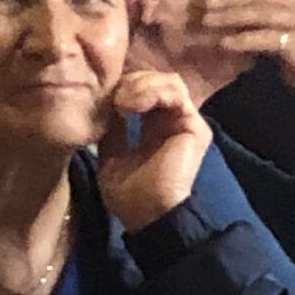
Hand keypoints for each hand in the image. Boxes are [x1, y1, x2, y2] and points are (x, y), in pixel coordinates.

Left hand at [96, 69, 212, 233]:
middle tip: (111, 98)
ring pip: (166, 80)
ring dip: (140, 85)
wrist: (147, 215)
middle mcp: (171, 120)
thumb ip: (113, 124)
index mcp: (153, 126)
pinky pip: (176, 92)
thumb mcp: (110, 151)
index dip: (121, 85)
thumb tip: (105, 98)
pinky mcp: (194, 125)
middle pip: (154, 79)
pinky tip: (132, 104)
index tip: (100, 96)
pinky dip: (153, 91)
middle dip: (130, 82)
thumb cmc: (128, 193)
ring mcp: (185, 121)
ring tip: (121, 102)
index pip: (141, 89)